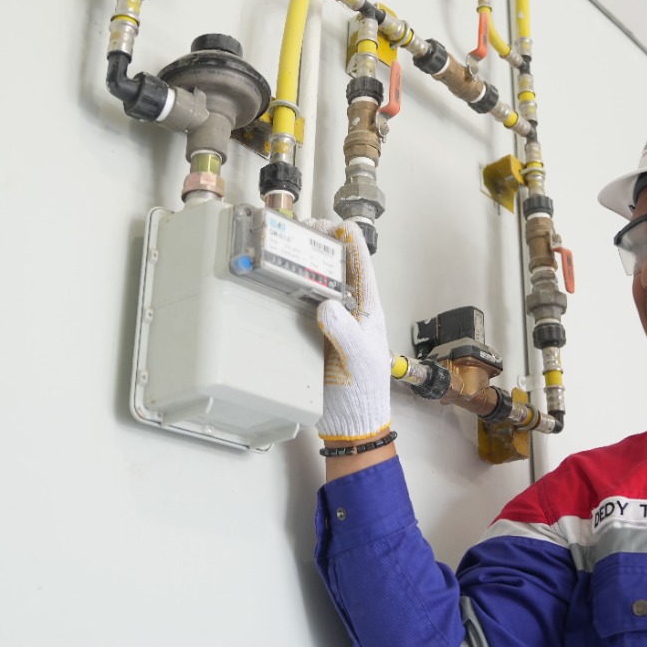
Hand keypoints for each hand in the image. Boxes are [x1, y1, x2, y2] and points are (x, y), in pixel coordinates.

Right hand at [304, 218, 391, 442]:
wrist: (350, 422)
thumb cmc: (365, 392)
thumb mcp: (360, 358)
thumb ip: (345, 331)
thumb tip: (327, 305)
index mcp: (369, 312)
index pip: (363, 269)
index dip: (351, 245)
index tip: (337, 225)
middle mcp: (351, 312)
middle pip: (338, 270)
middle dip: (324, 246)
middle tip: (306, 228)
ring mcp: (331, 323)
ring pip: (318, 285)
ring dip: (306, 264)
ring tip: (290, 245)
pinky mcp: (313, 336)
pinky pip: (301, 308)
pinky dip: (290, 292)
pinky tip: (278, 281)